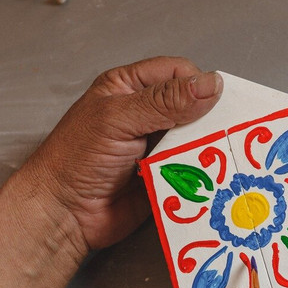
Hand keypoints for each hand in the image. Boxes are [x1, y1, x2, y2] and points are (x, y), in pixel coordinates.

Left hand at [22, 56, 221, 256]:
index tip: (214, 104)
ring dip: (206, 148)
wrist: (63, 214)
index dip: (197, 85)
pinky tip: (211, 176)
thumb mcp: (118, 119)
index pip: (176, 73)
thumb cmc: (76, 159)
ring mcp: (156, 146)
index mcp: (129, 87)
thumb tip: (210, 85)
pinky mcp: (164, 175)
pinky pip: (191, 169)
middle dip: (208, 119)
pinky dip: (202, 173)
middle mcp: (144, 113)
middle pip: (192, 106)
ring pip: (196, 139)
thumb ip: (164, 101)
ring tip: (218, 156)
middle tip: (224, 132)